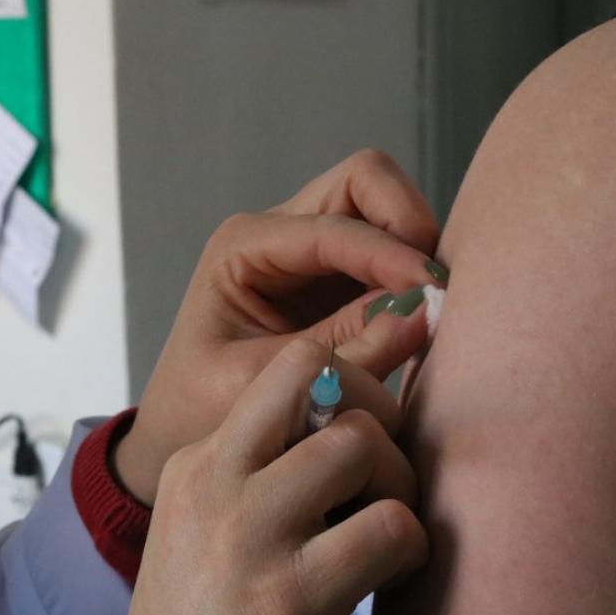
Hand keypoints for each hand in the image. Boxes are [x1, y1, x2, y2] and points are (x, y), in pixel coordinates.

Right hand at [94, 339, 429, 614]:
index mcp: (194, 465)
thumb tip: (357, 431)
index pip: (286, 372)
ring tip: (385, 536)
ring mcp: (248, 535)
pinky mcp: (291, 596)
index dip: (349, 391)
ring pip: (361, 443)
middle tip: (386, 477)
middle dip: (378, 415)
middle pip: (323, 379)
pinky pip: (390, 528)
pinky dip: (410, 551)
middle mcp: (213, 483)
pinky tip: (388, 582)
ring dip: (399, 486)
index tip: (372, 436)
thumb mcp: (207, 539)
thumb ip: (262, 480)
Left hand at [115, 149, 442, 503]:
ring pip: (386, 208)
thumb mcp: (259, 384)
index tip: (432, 292)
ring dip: (416, 248)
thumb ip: (340, 351)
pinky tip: (421, 320)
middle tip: (433, 286)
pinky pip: (393, 253)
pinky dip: (414, 275)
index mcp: (243, 247)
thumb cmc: (198, 408)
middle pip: (365, 181)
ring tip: (431, 307)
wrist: (182, 433)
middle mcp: (279, 235)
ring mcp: (313, 253)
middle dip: (408, 221)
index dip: (388, 254)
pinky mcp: (341, 281)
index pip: (333, 226)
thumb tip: (422, 314)